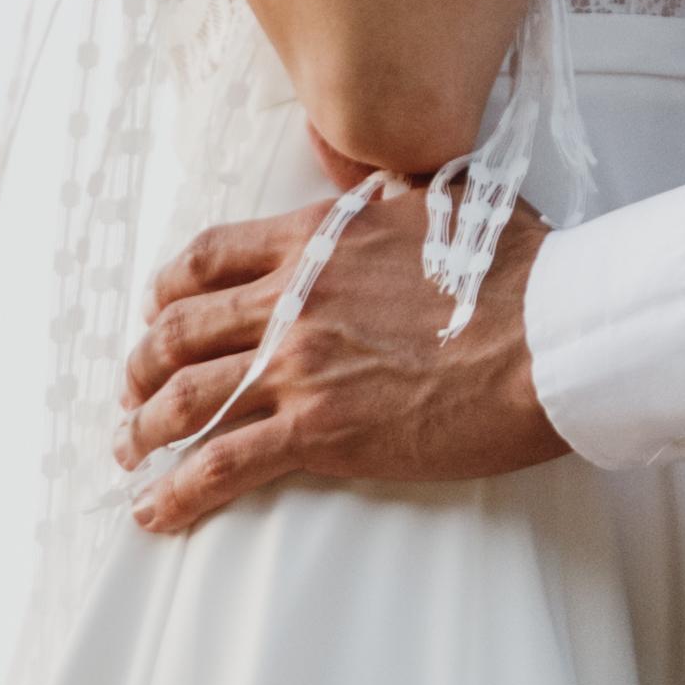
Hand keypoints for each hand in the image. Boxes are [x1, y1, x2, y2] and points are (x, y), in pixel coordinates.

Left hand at [125, 183, 566, 528]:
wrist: (556, 335)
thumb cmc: (524, 273)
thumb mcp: (447, 198)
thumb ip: (393, 190)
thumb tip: (374, 173)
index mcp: (318, 239)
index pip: (209, 257)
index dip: (169, 289)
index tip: (158, 310)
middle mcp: (293, 297)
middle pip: (178, 330)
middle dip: (142, 364)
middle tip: (133, 390)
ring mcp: (300, 365)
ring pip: (184, 399)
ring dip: (142, 429)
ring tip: (128, 453)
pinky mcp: (321, 430)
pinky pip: (223, 465)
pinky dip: (177, 491)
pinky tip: (155, 511)